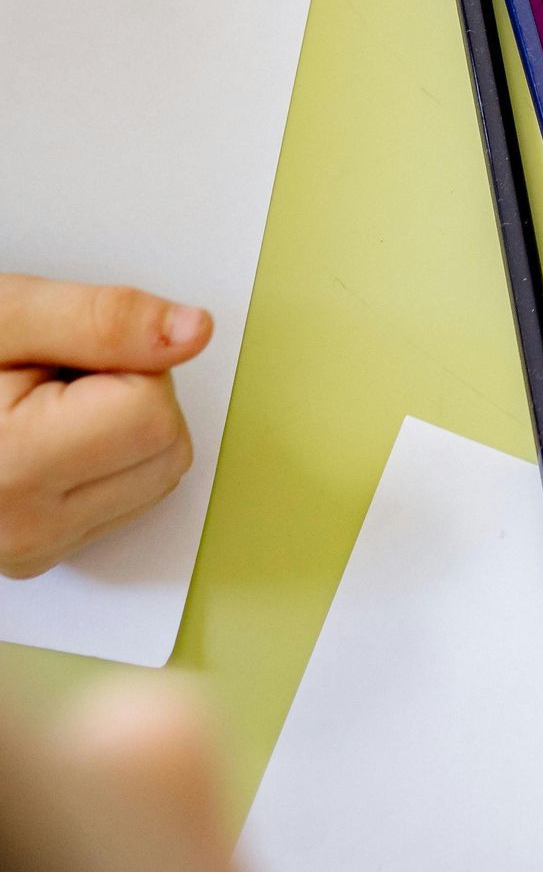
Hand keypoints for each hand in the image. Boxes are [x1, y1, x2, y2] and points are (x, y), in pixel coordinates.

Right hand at [0, 277, 211, 576]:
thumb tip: (194, 332)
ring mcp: (30, 552)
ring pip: (156, 477)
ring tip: (39, 405)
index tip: (65, 355)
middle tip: (51, 377)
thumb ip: (104, 319)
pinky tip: (41, 439)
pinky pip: (124, 501)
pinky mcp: (35, 557)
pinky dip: (99, 462)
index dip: (124, 361)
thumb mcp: (8, 314)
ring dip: (116, 428)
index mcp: (13, 467)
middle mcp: (24, 531)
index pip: (154, 410)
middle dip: (128, 393)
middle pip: (167, 448)